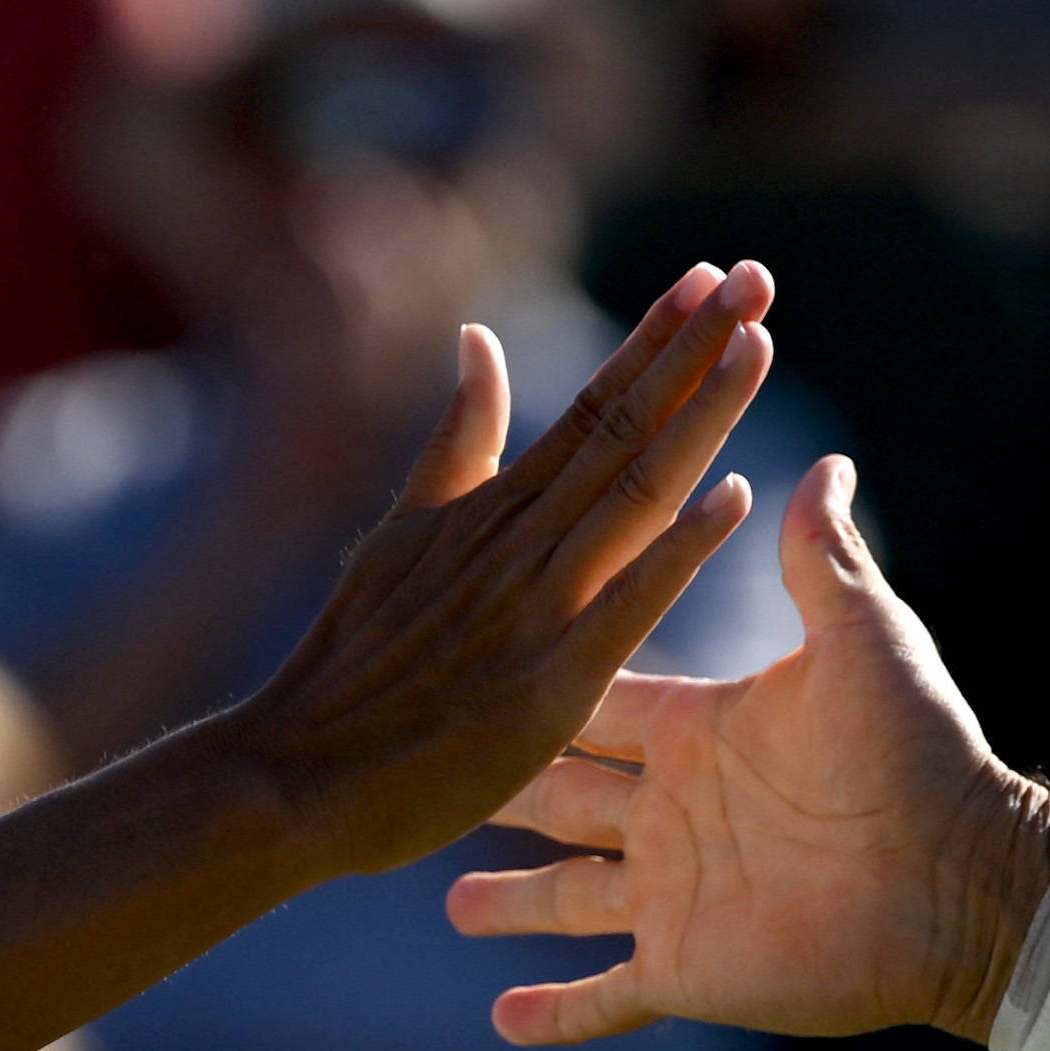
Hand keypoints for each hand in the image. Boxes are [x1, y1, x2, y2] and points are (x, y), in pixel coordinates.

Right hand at [210, 266, 776, 881]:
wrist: (291, 775)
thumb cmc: (346, 669)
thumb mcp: (399, 533)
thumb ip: (456, 444)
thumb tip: (480, 341)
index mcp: (491, 509)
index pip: (593, 406)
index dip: (655, 340)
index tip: (709, 276)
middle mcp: (519, 542)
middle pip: (625, 429)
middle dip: (696, 349)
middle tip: (757, 275)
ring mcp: (535, 608)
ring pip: (635, 492)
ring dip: (700, 416)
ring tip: (758, 342)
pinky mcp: (548, 684)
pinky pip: (626, 605)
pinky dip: (679, 550)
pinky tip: (735, 500)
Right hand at [451, 453, 1049, 1043]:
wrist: (959, 880)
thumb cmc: (918, 752)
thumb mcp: (863, 637)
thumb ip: (823, 557)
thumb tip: (825, 464)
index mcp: (701, 731)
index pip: (593, 702)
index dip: (533, 687)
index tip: (464, 667)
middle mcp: (675, 814)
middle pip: (561, 797)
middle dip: (500, 790)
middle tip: (428, 777)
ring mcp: (675, 898)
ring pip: (567, 899)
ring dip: (511, 903)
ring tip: (451, 903)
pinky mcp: (687, 971)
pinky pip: (607, 997)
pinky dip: (557, 1012)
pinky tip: (503, 1021)